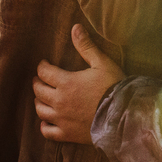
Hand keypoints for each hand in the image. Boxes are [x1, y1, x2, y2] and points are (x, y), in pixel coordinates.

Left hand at [34, 24, 125, 143]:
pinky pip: (48, 132)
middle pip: (39, 91)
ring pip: (40, 110)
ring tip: (41, 97)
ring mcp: (62, 119)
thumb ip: (86, 46)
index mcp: (66, 82)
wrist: (123, 116)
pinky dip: (44, 126)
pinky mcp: (67, 134)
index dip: (42, 66)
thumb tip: (75, 27)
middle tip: (40, 79)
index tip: (44, 63)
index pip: (44, 72)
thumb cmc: (113, 87)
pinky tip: (45, 122)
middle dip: (37, 82)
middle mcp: (59, 101)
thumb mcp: (102, 62)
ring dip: (38, 101)